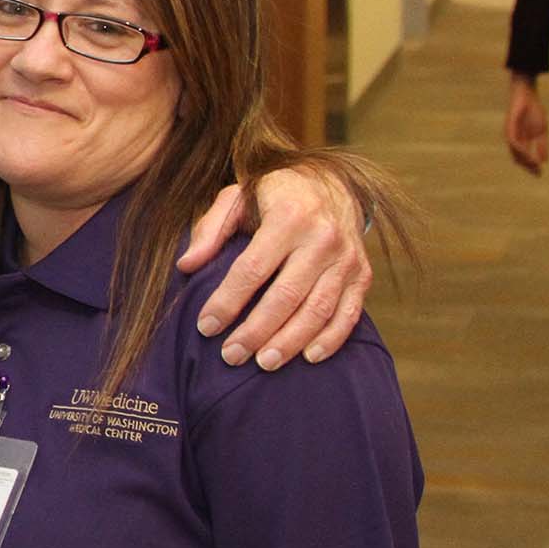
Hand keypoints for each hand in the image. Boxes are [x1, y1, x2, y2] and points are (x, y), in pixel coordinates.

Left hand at [177, 167, 370, 369]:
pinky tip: (308, 357)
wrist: (331, 183)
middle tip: (231, 356)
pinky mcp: (362, 274)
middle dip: (256, 331)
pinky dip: (331, 339)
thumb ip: (210, 230)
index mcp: (288, 215)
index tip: (206, 327)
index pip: (252, 268)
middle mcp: (322, 237)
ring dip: (290, 342)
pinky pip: (349, 313)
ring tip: (263, 364)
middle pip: (286, 295)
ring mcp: (346, 258)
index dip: (228, 301)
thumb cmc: (273, 194)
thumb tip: (186, 266)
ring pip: (318, 310)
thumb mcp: (237, 197)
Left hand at [504, 74, 548, 174]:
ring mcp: (510, 133)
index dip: (530, 166)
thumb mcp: (541, 130)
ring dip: (525, 159)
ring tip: (535, 165)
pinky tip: (528, 154)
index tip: (539, 173)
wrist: (527, 94)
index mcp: (522, 140)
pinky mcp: (509, 126)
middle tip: (537, 173)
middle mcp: (514, 138)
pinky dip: (520, 149)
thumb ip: (542, 145)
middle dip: (527, 166)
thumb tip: (544, 161)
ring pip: (515, 151)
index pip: (523, 158)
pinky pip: (513, 141)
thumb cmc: (533, 110)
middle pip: (517, 157)